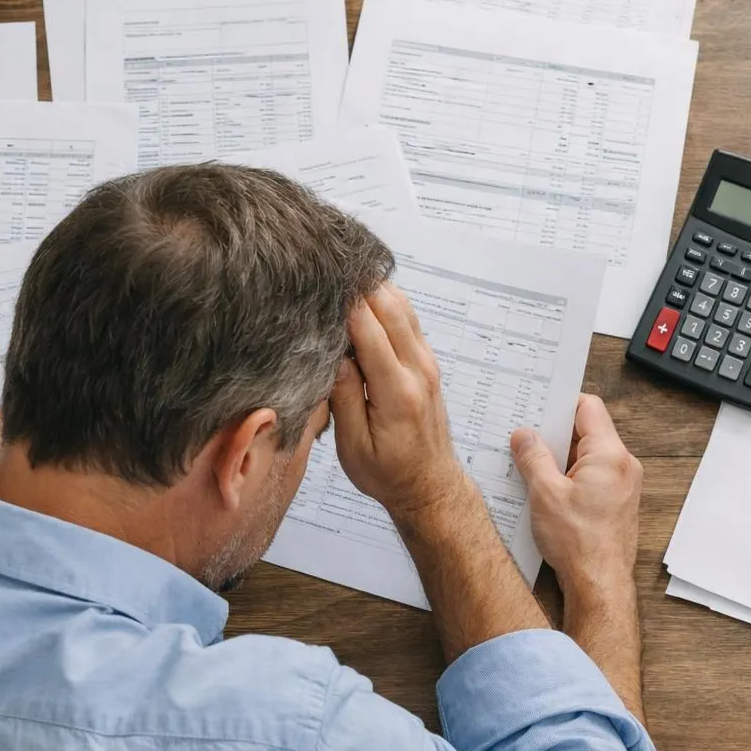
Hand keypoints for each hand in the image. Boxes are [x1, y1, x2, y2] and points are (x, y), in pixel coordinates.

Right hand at [330, 285, 469, 516]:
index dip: (345, 301)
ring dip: (374, 286)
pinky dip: (386, 300)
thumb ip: (344, 397)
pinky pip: (409, 319)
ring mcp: (427, 363)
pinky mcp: (427, 362)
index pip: (369, 331)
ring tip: (342, 270)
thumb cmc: (388, 473)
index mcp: (397, 393)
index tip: (320, 279)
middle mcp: (417, 371)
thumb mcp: (354, 447)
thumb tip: (333, 355)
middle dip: (358, 282)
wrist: (429, 486)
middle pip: (390, 307)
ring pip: (403, 307)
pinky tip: (364, 293)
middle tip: (326, 263)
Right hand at [511, 394, 641, 591]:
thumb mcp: (545, 493)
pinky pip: (591, 476)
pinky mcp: (616, 502)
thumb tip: (524, 436)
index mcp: (609, 455)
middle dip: (555, 433)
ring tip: (531, 466)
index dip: (561, 403)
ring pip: (588, 456)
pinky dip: (569, 476)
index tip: (537, 406)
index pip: (588, 408)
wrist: (599, 584)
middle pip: (588, 431)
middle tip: (526, 438)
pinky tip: (545, 489)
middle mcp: (622, 466)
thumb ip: (533, 457)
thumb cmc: (579, 543)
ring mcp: (622, 485)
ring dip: (560, 458)